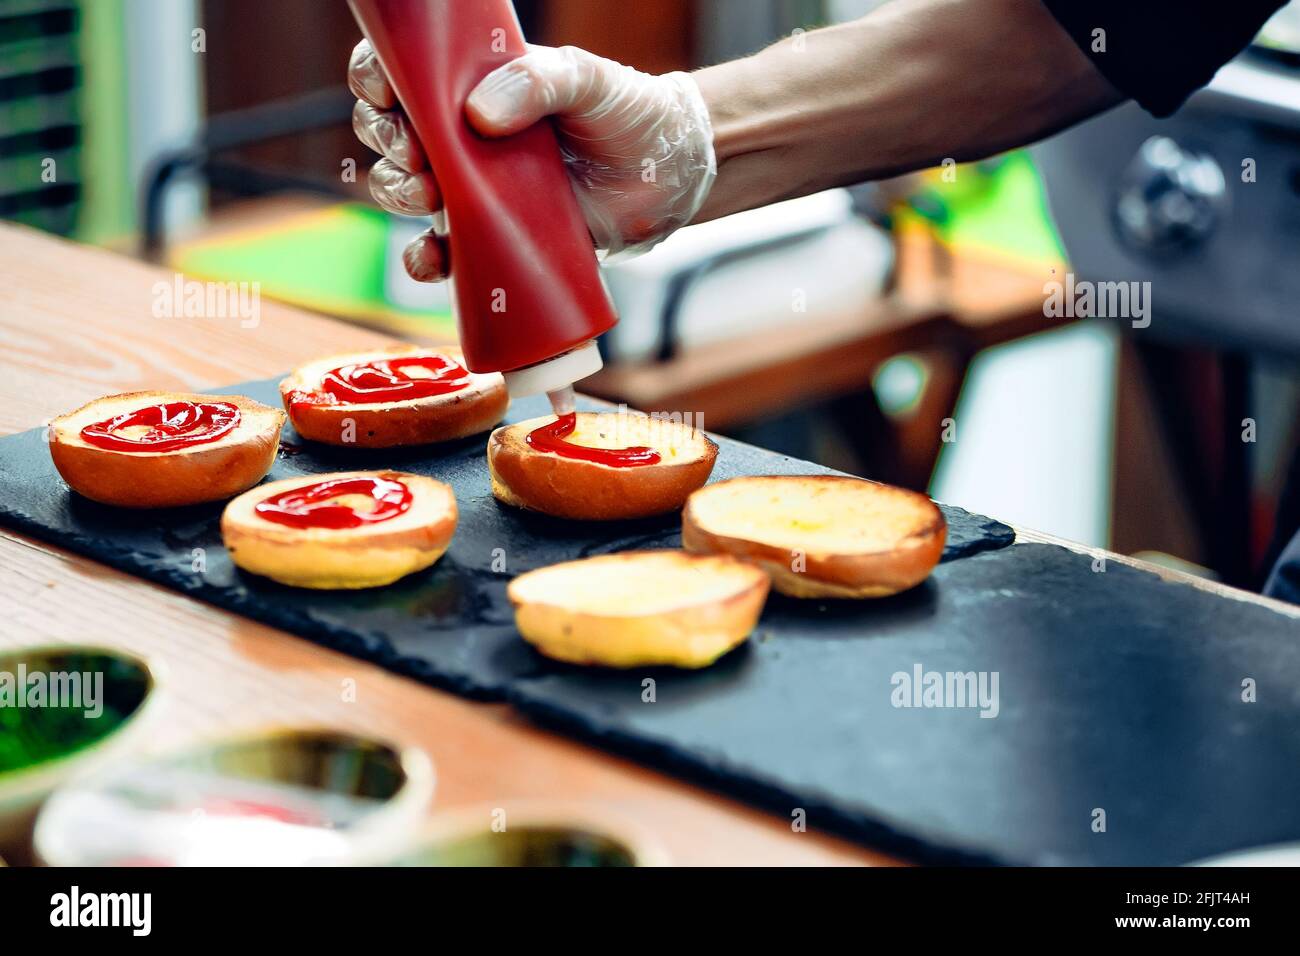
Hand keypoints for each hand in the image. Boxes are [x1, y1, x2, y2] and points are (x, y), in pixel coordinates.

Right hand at [349, 39, 715, 281]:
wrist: (668, 179)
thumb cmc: (628, 115)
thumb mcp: (588, 80)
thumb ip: (537, 81)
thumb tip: (478, 113)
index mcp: (475, 84)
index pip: (403, 73)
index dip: (376, 80)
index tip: (385, 93)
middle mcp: (463, 136)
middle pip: (389, 134)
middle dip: (387, 142)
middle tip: (417, 150)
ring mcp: (474, 188)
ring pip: (403, 190)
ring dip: (397, 193)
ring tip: (430, 194)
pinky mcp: (492, 236)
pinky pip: (440, 253)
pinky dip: (424, 259)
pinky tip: (432, 258)